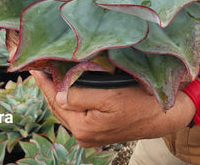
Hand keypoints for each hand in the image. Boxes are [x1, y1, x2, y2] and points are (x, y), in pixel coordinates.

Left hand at [31, 69, 195, 147]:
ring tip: (48, 71)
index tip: (34, 64)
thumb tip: (58, 91)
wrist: (166, 115)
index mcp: (83, 127)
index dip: (44, 80)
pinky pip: (77, 110)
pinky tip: (67, 84)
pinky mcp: (99, 129)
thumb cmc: (141, 102)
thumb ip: (81, 95)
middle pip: (58, 105)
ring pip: (67, 108)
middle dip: (48, 85)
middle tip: (38, 64)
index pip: (55, 99)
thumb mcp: (110, 95)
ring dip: (58, 90)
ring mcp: (91, 134)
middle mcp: (83, 134)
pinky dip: (70, 96)